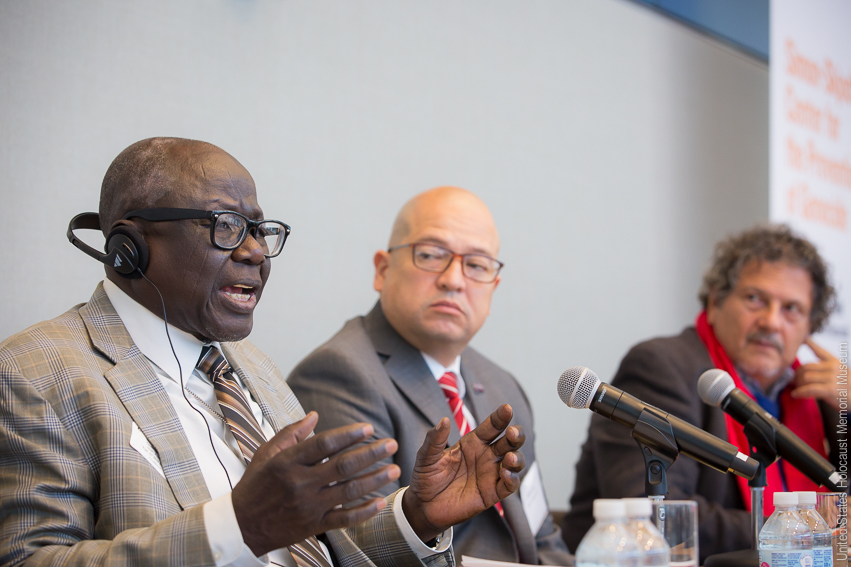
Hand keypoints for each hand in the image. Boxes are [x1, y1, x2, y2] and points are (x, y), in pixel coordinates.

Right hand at [231, 412, 400, 555]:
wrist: (240, 526)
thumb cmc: (254, 485)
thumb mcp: (266, 453)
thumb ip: (292, 433)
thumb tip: (314, 415)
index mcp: (288, 462)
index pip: (324, 444)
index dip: (348, 435)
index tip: (368, 428)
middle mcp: (300, 483)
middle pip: (342, 466)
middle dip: (371, 453)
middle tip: (391, 444)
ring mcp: (308, 506)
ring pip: (348, 491)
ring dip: (374, 480)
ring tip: (393, 469)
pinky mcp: (313, 526)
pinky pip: (343, 519)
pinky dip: (364, 512)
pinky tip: (380, 502)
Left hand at [401, 404, 525, 541]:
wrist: (423, 506)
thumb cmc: (426, 478)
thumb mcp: (426, 457)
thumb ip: (435, 439)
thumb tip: (444, 420)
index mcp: (473, 442)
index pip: (492, 426)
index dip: (500, 417)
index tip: (506, 408)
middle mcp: (485, 456)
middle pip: (509, 441)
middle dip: (516, 435)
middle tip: (512, 433)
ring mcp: (490, 474)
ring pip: (514, 462)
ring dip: (517, 458)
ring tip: (509, 457)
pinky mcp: (492, 493)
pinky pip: (509, 485)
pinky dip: (512, 479)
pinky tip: (505, 474)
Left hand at [791, 338, 842, 410]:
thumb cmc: (848, 389)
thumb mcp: (841, 373)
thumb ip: (826, 369)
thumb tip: (806, 371)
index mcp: (835, 362)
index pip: (820, 351)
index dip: (811, 344)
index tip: (804, 339)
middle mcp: (833, 367)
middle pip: (806, 367)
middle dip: (797, 375)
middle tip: (794, 380)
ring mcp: (832, 378)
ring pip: (806, 377)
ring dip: (798, 384)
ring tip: (796, 388)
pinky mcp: (830, 389)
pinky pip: (809, 389)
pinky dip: (800, 392)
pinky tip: (795, 394)